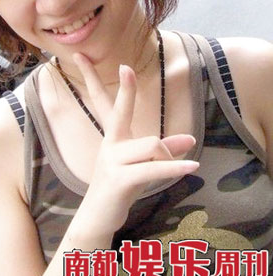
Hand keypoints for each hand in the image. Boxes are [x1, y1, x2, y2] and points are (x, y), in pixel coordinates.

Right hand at [73, 53, 198, 234]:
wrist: (96, 218)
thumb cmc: (120, 187)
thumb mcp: (142, 166)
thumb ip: (163, 151)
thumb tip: (189, 139)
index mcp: (112, 137)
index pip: (102, 102)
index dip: (93, 79)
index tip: (83, 57)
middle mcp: (110, 144)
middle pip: (119, 111)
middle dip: (124, 90)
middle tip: (125, 68)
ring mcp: (113, 161)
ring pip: (152, 144)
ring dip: (169, 158)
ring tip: (178, 168)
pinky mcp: (120, 180)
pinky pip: (154, 169)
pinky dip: (175, 169)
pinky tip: (192, 167)